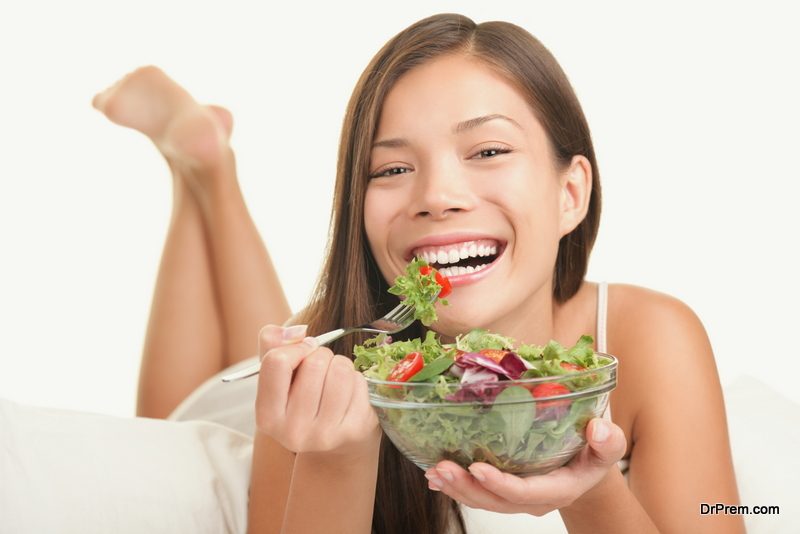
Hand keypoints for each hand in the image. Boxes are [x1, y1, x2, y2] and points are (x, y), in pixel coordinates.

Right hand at [254, 325, 379, 455]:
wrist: (334, 447)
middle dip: (321, 356)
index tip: (302, 352)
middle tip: (321, 370)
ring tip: (334, 379)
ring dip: (340, 365)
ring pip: (340, 370)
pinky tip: (348, 395)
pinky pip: (359, 383)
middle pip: (314, 363)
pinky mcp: (354, 430)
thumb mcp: (277, 376)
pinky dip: (356, 380)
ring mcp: (325, 434)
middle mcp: (293, 432)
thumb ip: (272, 344)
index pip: (277, 362)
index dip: (294, 348)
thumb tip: (298, 331)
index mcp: (267, 417)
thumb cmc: (301, 400)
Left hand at [424, 418, 626, 514]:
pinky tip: (436, 477)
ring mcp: (518, 498)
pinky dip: (457, 486)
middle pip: (496, 501)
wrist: (587, 466)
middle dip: (467, 487)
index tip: (477, 468)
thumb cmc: (595, 452)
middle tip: (442, 468)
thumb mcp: (609, 446)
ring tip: (433, 473)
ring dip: (456, 488)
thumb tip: (599, 429)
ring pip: (483, 500)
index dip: (500, 484)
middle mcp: (534, 500)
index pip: (525, 492)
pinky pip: (479, 494)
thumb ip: (608, 442)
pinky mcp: (505, 491)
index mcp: (558, 489)